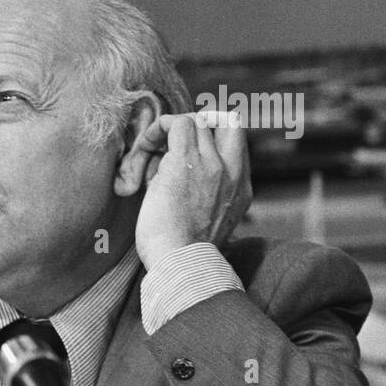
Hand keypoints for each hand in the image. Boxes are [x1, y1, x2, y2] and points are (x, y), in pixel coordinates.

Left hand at [114, 111, 252, 269]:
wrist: (182, 265)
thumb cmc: (184, 254)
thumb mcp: (210, 225)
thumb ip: (208, 202)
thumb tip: (185, 188)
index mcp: (241, 189)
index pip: (237, 144)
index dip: (211, 140)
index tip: (186, 153)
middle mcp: (233, 172)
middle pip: (227, 121)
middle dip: (200, 124)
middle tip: (173, 144)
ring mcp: (212, 164)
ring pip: (198, 121)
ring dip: (171, 132)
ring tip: (150, 156)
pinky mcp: (184, 162)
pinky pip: (176, 124)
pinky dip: (157, 130)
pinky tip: (144, 150)